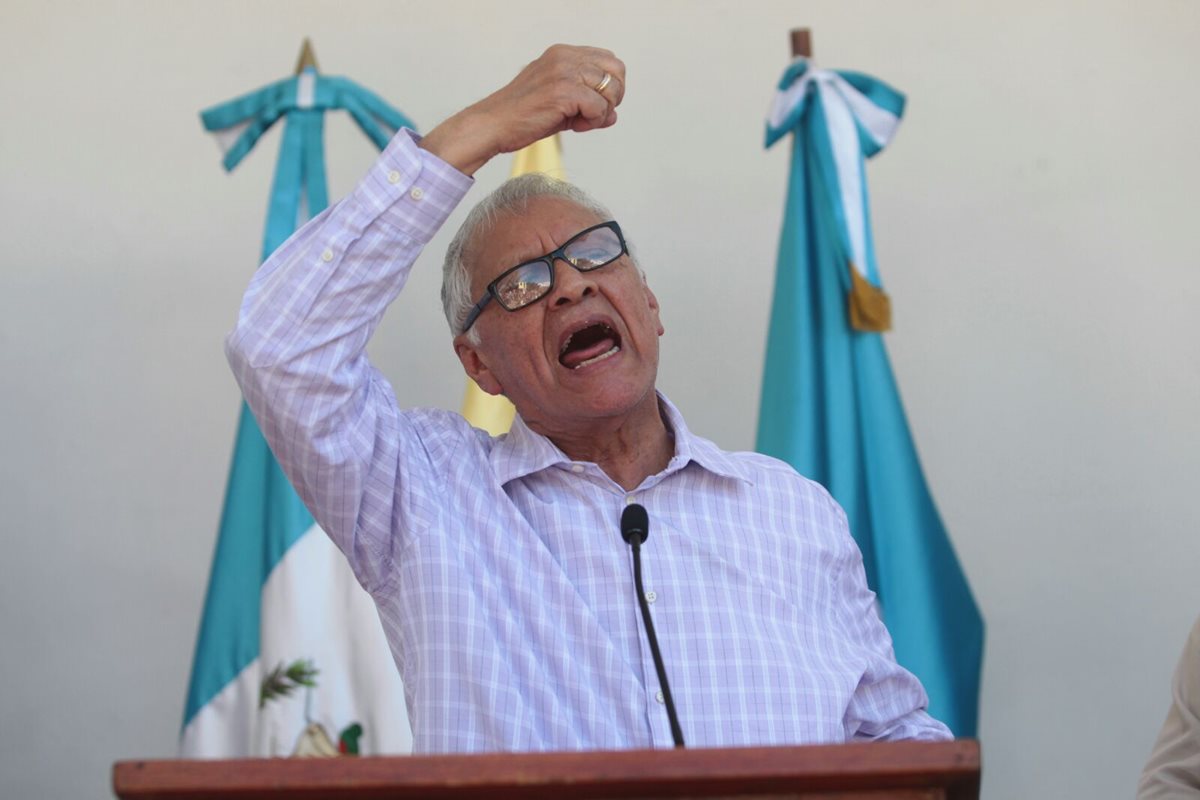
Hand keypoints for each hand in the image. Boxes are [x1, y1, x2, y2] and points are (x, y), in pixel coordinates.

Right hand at [420, 44, 625, 174]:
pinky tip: (574, 127)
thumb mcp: (560, 104)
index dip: (610, 87)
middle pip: (616, 71)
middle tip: (592, 115)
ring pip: (610, 89)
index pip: (609, 61)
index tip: (592, 106)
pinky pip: (599, 108)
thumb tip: (613, 115)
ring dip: (601, 112)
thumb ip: (588, 104)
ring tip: (579, 122)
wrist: (493, 125)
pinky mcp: (563, 92)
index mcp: (563, 53)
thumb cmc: (522, 116)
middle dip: (612, 98)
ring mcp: (564, 72)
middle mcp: (565, 57)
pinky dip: (592, 122)